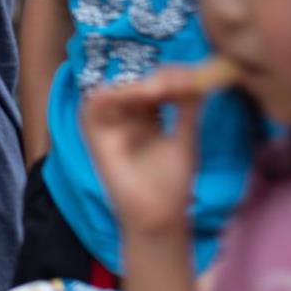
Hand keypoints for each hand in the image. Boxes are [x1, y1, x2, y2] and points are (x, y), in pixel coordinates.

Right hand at [81, 67, 205, 237]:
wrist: (159, 215)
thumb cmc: (172, 182)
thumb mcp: (185, 137)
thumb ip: (187, 107)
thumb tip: (197, 77)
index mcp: (146, 117)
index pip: (154, 85)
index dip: (170, 77)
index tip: (192, 75)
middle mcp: (125, 117)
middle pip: (135, 84)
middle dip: (157, 79)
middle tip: (182, 80)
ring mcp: (109, 125)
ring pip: (114, 91)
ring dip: (136, 86)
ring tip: (161, 90)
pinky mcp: (93, 134)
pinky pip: (94, 106)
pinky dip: (111, 95)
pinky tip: (139, 95)